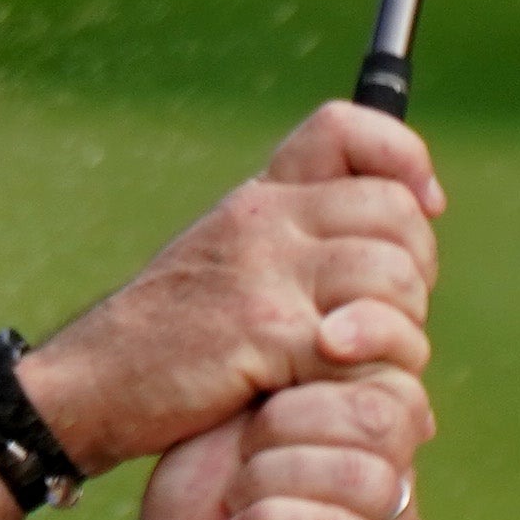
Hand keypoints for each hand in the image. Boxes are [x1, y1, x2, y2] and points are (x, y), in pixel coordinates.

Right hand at [17, 100, 437, 468]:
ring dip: (399, 332)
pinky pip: (361, 345)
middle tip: (393, 316)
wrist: (94, 382)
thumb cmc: (174, 337)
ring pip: (392, 278)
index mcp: (261, 197)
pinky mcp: (265, 332)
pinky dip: (365, 376)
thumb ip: (301, 245)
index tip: (425, 203)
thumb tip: (402, 239)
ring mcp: (266, 273)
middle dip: (416, 270)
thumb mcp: (231, 262)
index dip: (401, 156)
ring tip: (362, 361)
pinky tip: (332, 391)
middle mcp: (266, 219)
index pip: (345, 128)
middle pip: (395, 213)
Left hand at [99, 365, 428, 519]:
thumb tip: (338, 323)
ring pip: (364, 474)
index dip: (371, 336)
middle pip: (385, 414)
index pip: (396, 365)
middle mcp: (391, 470)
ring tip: (233, 502)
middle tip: (241, 454)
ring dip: (275, 480)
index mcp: (361, 422)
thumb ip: (288, 376)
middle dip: (293, 420)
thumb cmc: (194, 510)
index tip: (321, 333)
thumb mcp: (230, 424)